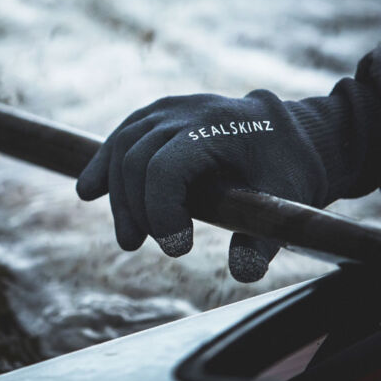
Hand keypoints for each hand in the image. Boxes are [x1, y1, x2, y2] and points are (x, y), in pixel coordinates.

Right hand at [77, 89, 360, 281]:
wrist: (290, 132)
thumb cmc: (287, 169)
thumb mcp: (284, 202)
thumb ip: (263, 239)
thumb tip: (241, 271)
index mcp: (216, 126)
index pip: (165, 166)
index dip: (160, 210)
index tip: (177, 248)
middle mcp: (186, 111)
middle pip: (135, 156)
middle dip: (133, 207)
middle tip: (139, 246)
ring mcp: (168, 108)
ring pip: (123, 144)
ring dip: (117, 193)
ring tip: (128, 237)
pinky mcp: (158, 115)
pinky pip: (122, 136)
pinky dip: (105, 164)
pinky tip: (90, 191)